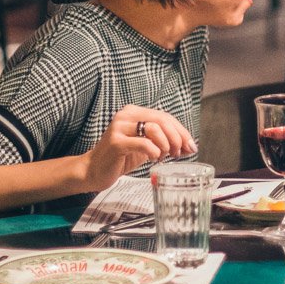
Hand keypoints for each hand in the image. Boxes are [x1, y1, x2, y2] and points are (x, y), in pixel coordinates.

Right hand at [80, 105, 196, 191]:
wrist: (93, 171)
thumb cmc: (120, 158)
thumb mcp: (146, 147)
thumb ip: (163, 142)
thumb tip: (188, 146)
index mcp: (134, 112)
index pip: (165, 116)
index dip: (181, 131)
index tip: (191, 145)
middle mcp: (126, 115)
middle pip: (162, 120)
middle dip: (177, 137)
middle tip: (181, 152)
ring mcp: (119, 127)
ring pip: (154, 128)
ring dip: (166, 144)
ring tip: (165, 156)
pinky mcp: (116, 142)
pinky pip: (143, 143)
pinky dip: (154, 151)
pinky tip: (155, 158)